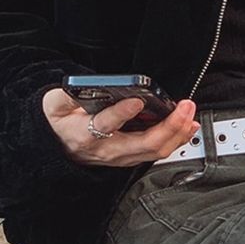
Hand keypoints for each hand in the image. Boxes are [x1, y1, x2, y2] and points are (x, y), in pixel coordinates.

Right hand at [42, 88, 199, 166]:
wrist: (58, 148)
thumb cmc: (60, 124)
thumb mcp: (54, 105)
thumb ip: (66, 94)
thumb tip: (83, 85)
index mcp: (85, 133)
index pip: (105, 125)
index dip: (121, 114)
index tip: (136, 101)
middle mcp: (107, 149)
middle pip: (143, 144)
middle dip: (169, 126)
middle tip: (184, 107)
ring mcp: (120, 156)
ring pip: (154, 151)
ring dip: (177, 133)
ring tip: (189, 114)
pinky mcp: (130, 158)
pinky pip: (156, 152)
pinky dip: (175, 139)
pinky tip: (187, 126)